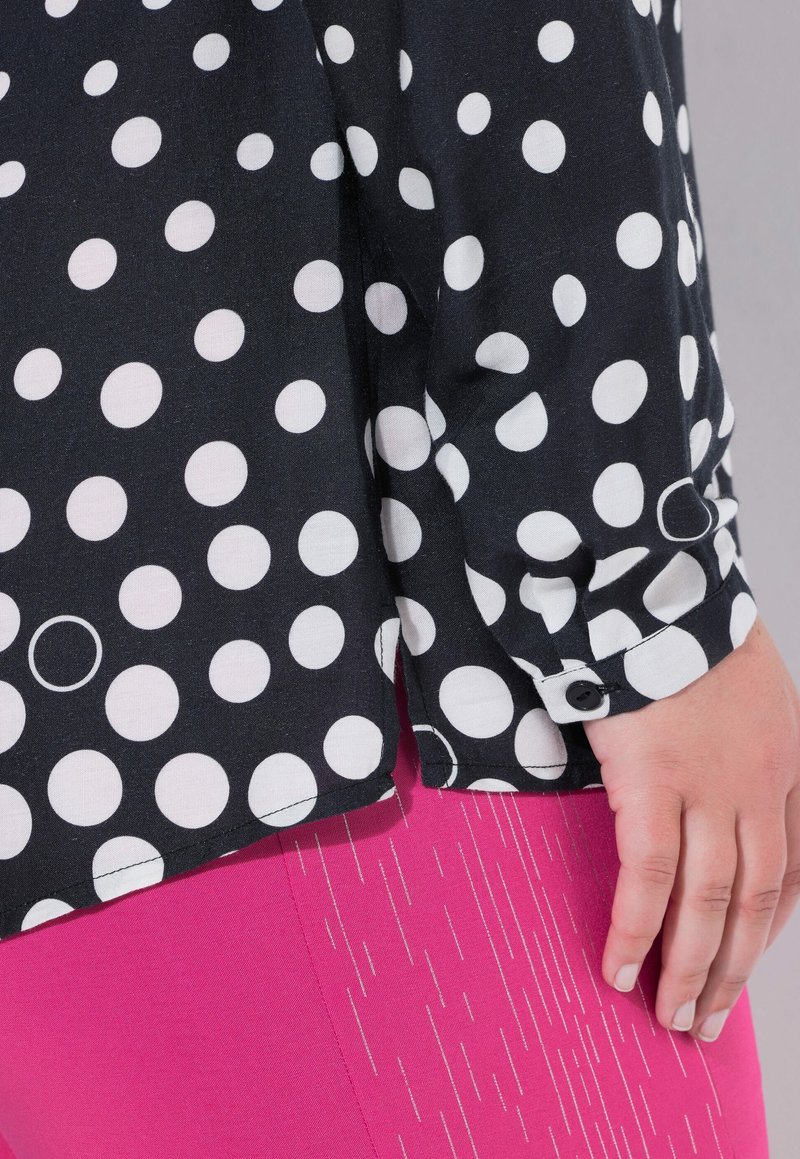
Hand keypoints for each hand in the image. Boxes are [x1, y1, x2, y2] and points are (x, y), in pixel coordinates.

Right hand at [583, 613, 799, 1041]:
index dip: (768, 927)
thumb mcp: (753, 688)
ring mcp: (708, 789)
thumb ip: (752, 741)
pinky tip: (621, 967)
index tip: (744, 961)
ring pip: (709, 901)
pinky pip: (647, 876)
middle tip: (705, 1021)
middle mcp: (760, 786)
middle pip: (755, 901)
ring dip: (691, 969)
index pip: (792, 868)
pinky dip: (637, 929)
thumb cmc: (686, 632)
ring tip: (672, 1017)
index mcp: (789, 763)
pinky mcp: (651, 784)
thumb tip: (721, 785)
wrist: (654, 592)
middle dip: (731, 969)